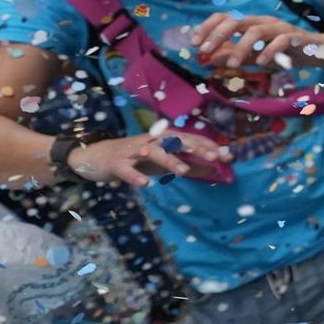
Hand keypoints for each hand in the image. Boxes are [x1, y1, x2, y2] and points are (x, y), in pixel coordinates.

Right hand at [71, 131, 232, 186]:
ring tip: (183, 171)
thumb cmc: (136, 159)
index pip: (190, 139)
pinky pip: (126, 169)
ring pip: (153, 152)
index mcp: (163, 140)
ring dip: (169, 160)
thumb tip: (216, 169)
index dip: (208, 146)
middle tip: (214, 157)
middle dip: (196, 147)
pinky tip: (145, 184)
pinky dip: (135, 176)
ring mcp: (133, 151)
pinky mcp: (116, 163)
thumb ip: (188, 164)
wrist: (96, 157)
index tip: (228, 155)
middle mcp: (151, 141)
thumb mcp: (164, 163)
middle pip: (175, 140)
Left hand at [193, 12, 323, 69]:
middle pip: (237, 20)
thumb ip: (236, 56)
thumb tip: (209, 58)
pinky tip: (262, 62)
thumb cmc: (288, 53)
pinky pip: (281, 40)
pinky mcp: (297, 37)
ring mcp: (281, 28)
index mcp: (253, 24)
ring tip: (231, 64)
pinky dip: (269, 50)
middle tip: (205, 51)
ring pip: (256, 31)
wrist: (322, 51)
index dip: (208, 28)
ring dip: (241, 47)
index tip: (194, 43)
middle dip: (218, 35)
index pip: (225, 18)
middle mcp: (265, 22)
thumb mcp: (257, 57)